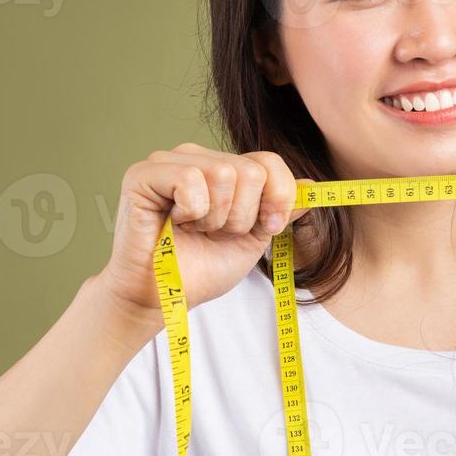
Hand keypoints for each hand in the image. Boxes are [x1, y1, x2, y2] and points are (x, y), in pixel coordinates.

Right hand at [96, 142, 312, 325]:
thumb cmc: (201, 270)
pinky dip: (191, 212)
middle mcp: (197, 157)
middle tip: (214, 234)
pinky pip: (190, 180)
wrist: (162, 298)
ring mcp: (169, 161)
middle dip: (242, 216)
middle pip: (250, 171)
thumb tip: (311, 186)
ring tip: (194, 230)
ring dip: (216, 217)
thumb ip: (279, 211)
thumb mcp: (252, 240)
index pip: (269, 161)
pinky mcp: (143, 173)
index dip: (277, 197)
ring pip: (224, 172)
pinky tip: (175, 223)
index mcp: (224, 169)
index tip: (266, 228)